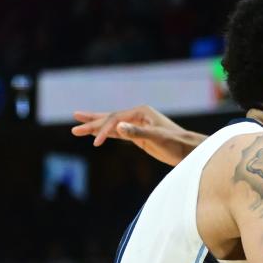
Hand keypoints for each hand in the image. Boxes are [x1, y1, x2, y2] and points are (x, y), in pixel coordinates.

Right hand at [72, 105, 203, 166]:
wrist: (188, 151)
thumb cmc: (176, 143)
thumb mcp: (157, 138)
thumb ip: (138, 133)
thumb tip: (119, 127)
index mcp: (141, 112)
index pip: (116, 119)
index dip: (104, 129)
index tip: (96, 142)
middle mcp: (137, 116)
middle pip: (110, 118)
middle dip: (92, 122)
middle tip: (74, 125)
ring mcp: (137, 125)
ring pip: (112, 125)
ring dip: (96, 127)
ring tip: (77, 126)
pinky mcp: (138, 136)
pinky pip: (118, 133)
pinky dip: (106, 134)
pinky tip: (96, 135)